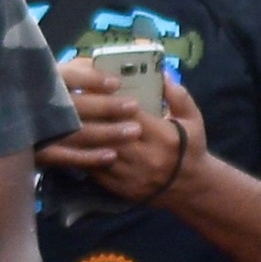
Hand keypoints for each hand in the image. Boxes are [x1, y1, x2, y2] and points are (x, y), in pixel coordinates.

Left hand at [37, 55, 193, 205]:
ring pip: (98, 153)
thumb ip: (178, 95)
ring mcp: (131, 175)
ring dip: (83, 136)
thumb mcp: (192, 118)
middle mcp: (146, 157)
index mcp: (163, 136)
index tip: (93, 87)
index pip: (130, 115)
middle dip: (91, 117)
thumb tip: (161, 72)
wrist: (191, 187)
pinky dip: (83, 156)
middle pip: (109, 134)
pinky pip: (96, 171)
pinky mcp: (121, 188)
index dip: (110, 101)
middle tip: (72, 100)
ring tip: (67, 119)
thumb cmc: (190, 147)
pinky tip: (73, 143)